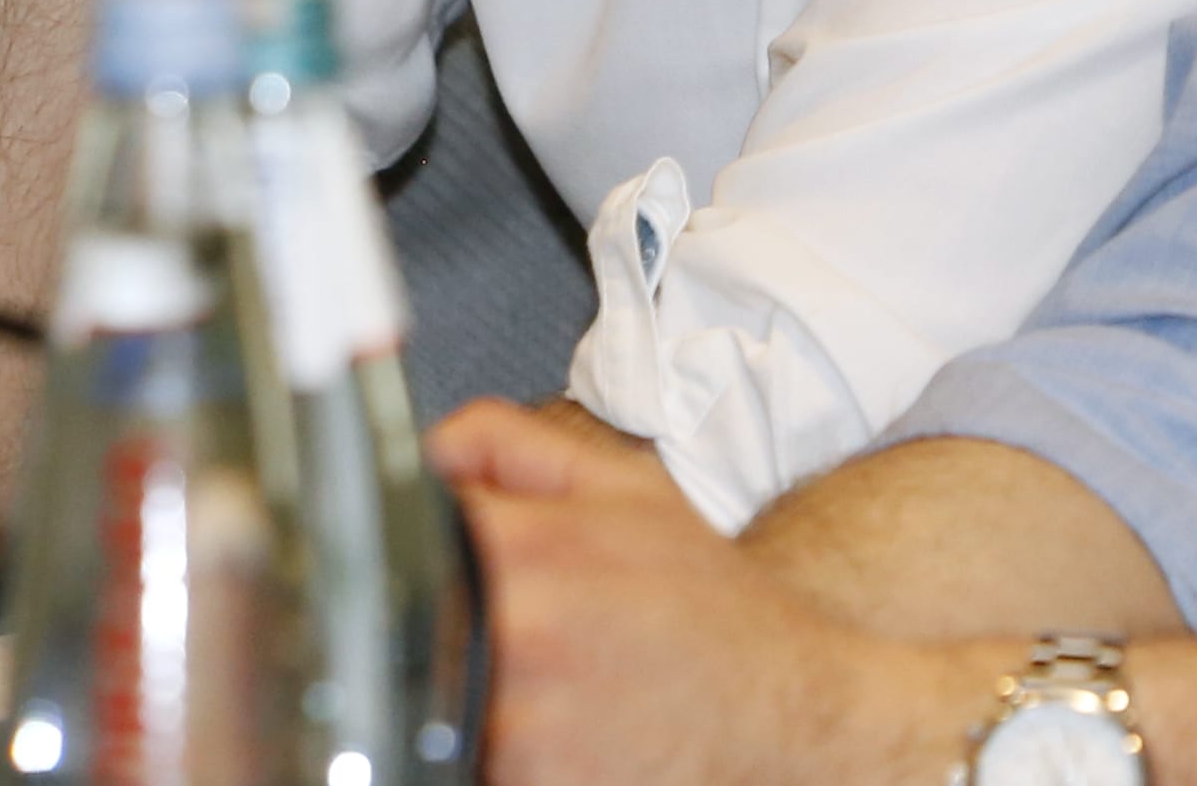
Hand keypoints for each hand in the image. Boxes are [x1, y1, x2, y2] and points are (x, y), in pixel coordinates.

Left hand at [434, 401, 987, 785]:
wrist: (792, 716)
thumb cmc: (713, 611)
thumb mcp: (626, 488)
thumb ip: (510, 442)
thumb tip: (427, 450)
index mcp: (526, 551)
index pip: (404, 533)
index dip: (429, 548)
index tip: (457, 567)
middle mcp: (517, 640)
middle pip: (413, 630)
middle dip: (454, 631)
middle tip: (520, 640)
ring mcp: (521, 732)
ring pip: (435, 709)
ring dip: (469, 703)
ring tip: (545, 692)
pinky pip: (473, 763)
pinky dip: (499, 756)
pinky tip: (561, 739)